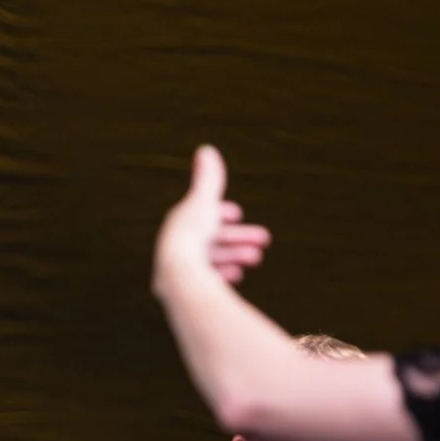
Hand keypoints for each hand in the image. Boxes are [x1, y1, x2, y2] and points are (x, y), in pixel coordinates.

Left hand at [153, 146, 273, 293]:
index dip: (221, 212)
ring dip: (235, 256)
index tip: (238, 214)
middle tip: (264, 241)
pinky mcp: (183, 291)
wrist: (180, 279)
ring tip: (255, 260)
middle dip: (238, 237)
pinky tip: (237, 276)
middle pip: (211, 239)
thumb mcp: (204, 203)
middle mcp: (176, 248)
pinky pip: (206, 281)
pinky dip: (224, 275)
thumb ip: (209, 179)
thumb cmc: (193, 239)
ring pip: (211, 260)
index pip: (199, 214)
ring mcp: (179, 271)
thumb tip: (206, 149)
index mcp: (178, 225)